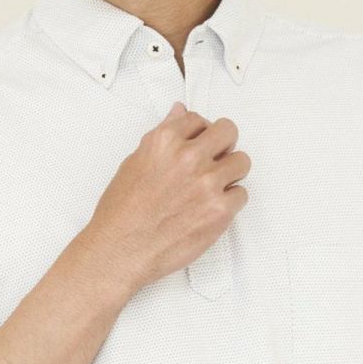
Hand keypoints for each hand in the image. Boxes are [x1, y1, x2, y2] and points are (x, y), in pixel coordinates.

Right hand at [84, 102, 250, 294]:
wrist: (120, 251)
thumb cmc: (121, 213)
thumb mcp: (134, 163)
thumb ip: (161, 136)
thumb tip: (179, 113)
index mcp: (165, 141)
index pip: (198, 119)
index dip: (199, 134)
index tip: (198, 145)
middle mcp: (188, 157)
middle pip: (228, 131)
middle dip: (223, 145)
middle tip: (214, 161)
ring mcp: (207, 183)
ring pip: (242, 162)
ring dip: (231, 173)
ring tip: (214, 187)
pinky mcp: (220, 210)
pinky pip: (242, 194)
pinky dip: (230, 202)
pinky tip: (210, 209)